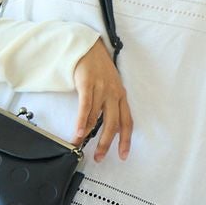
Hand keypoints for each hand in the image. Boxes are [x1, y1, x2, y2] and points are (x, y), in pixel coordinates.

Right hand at [72, 38, 132, 161]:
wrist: (88, 46)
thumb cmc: (98, 68)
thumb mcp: (109, 86)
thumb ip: (109, 105)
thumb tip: (105, 126)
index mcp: (121, 96)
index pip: (127, 122)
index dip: (126, 140)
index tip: (123, 156)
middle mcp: (114, 94)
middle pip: (113, 124)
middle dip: (106, 143)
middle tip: (99, 157)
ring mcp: (101, 89)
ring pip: (96, 117)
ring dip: (87, 134)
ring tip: (79, 146)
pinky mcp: (88, 84)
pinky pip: (85, 107)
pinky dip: (81, 121)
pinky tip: (78, 132)